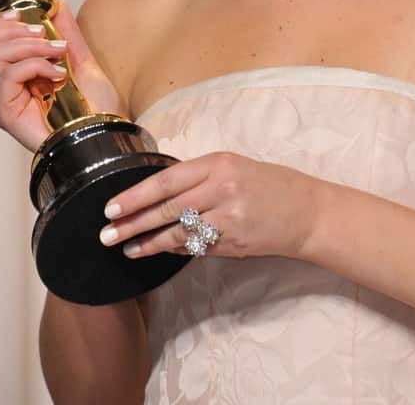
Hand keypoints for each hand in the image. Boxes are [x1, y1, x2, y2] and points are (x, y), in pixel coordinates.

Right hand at [0, 1, 119, 151]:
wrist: (104, 132)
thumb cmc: (94, 105)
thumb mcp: (81, 58)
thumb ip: (66, 31)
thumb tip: (55, 4)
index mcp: (14, 71)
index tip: (23, 14)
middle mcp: (2, 85)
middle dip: (11, 29)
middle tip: (42, 32)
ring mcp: (2, 100)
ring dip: (30, 45)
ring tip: (57, 52)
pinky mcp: (6, 113)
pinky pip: (8, 76)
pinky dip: (35, 65)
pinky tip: (57, 73)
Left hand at [98, 152, 321, 262]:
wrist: (307, 212)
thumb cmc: (270, 184)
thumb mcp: (234, 167)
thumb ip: (200, 177)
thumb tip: (159, 191)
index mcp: (218, 164)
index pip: (166, 181)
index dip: (135, 196)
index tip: (111, 207)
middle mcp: (221, 189)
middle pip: (167, 208)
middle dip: (132, 223)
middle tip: (107, 234)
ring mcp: (228, 219)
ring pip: (178, 232)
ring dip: (148, 242)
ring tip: (127, 248)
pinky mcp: (233, 243)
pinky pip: (196, 247)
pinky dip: (175, 249)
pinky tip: (159, 250)